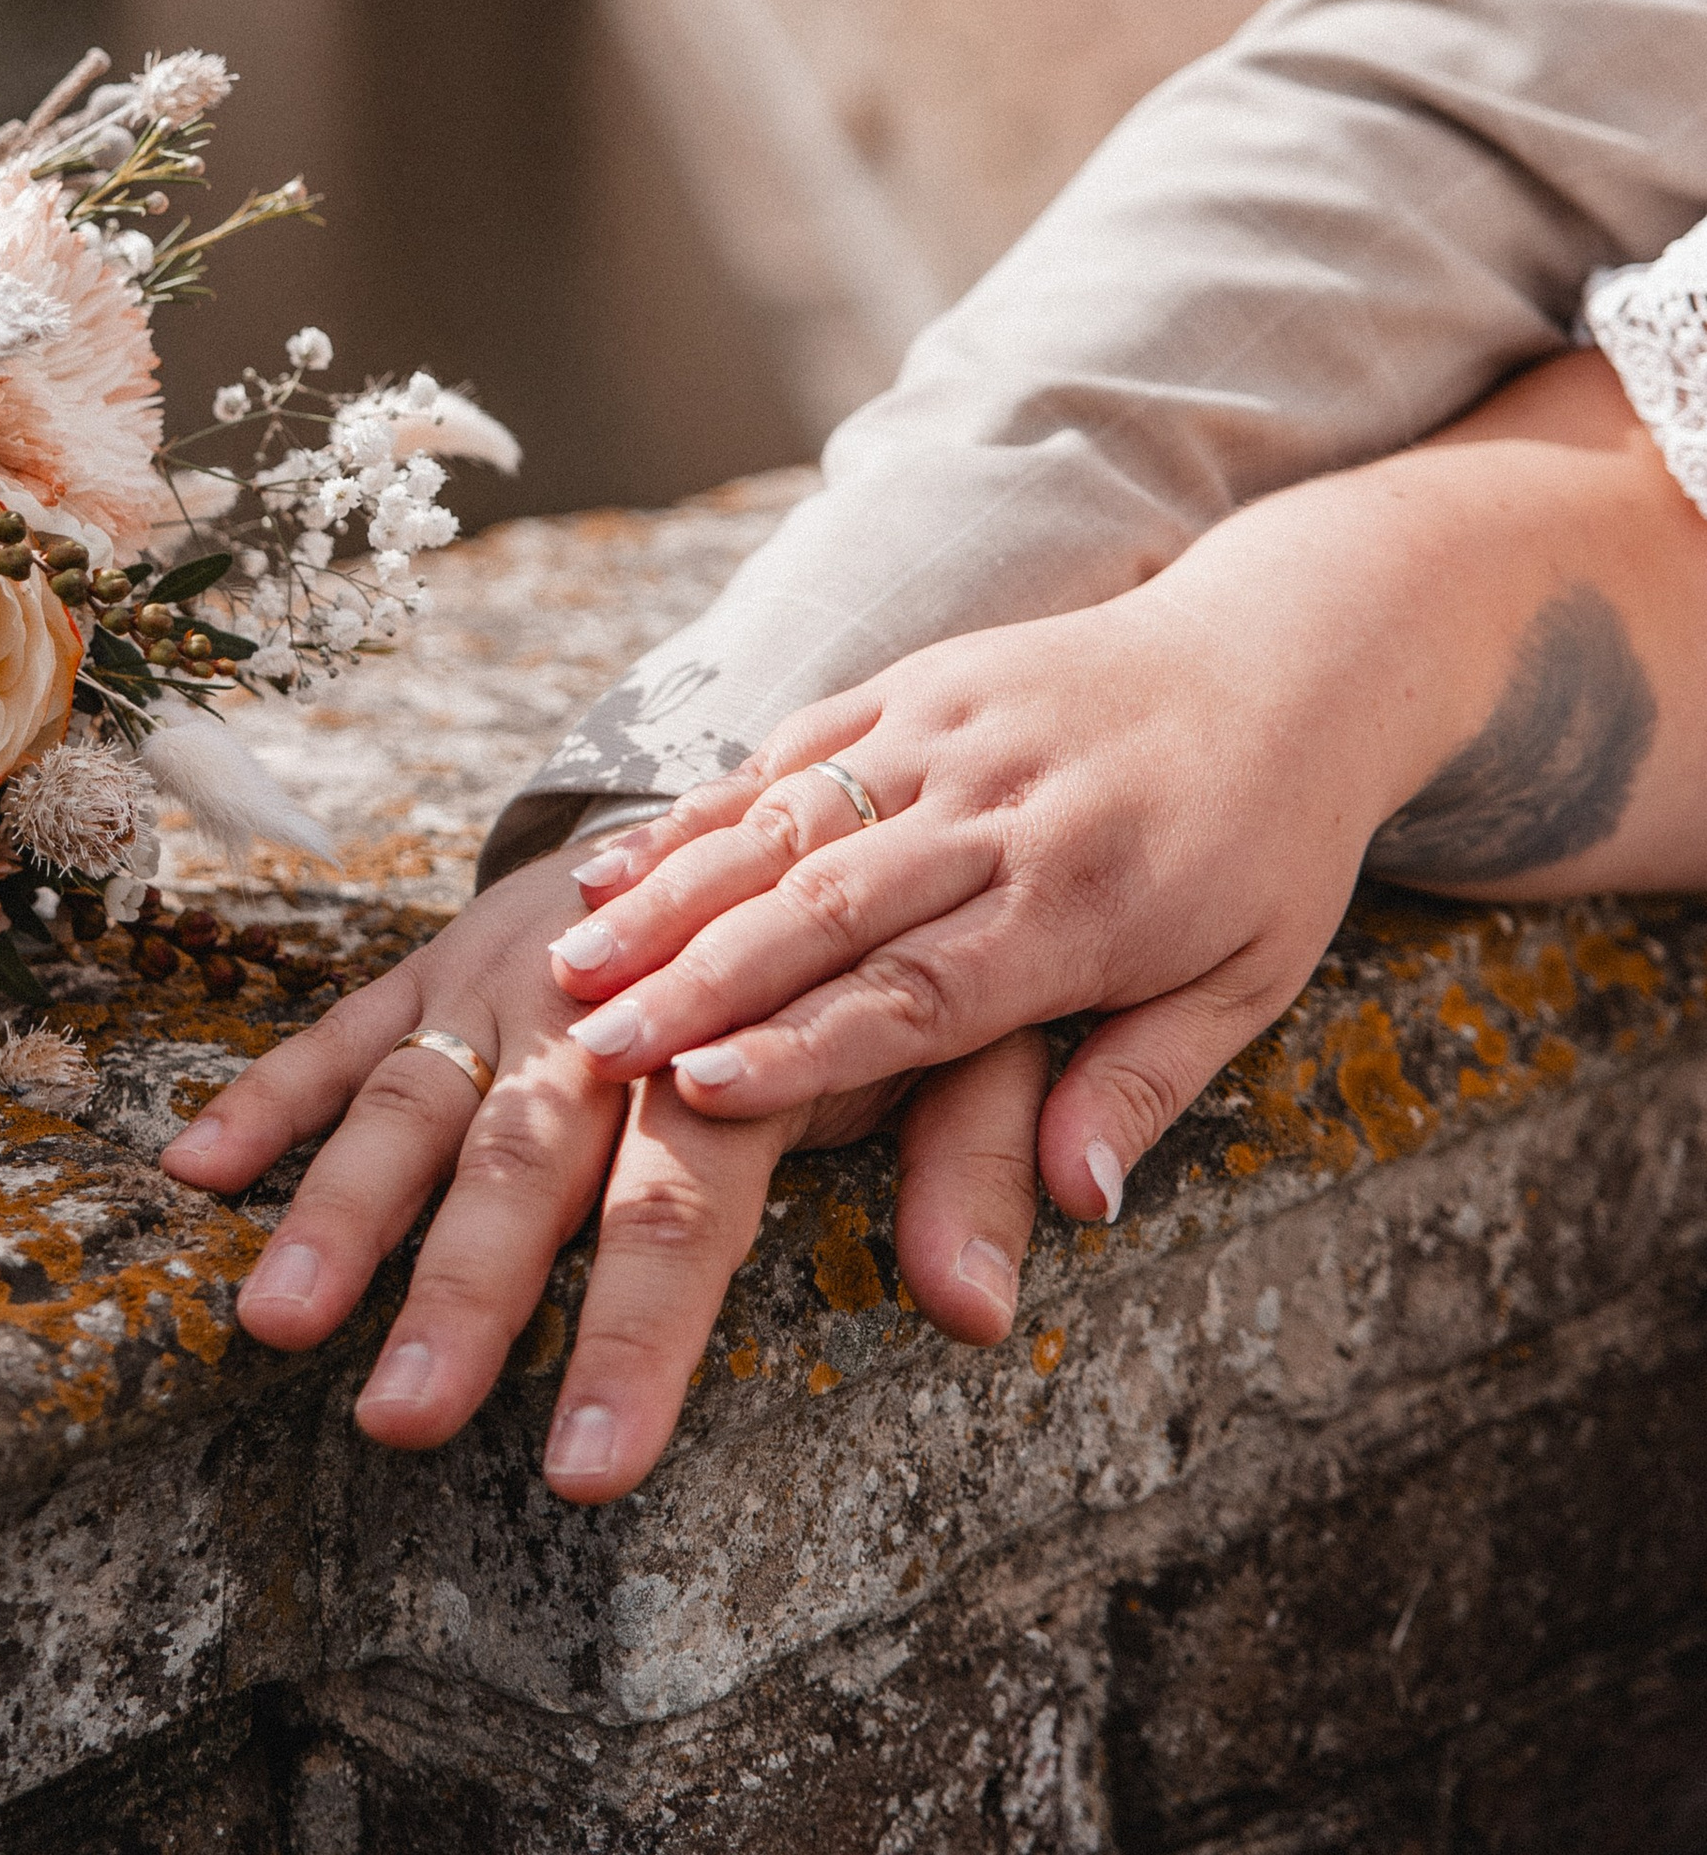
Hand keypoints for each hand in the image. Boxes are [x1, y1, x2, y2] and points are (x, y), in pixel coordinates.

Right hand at [163, 850, 1055, 1501]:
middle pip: (532, 1157)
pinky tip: (192, 1166)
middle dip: (464, 1293)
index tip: (588, 1468)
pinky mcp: (457, 946)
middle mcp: (618, 997)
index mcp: (748, 1028)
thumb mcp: (992, 1023)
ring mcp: (521, 963)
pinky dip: (273, 1088)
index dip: (639, 1331)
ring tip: (276, 1317)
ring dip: (346, 1205)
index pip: (686, 1200)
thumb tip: (986, 1313)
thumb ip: (973, 1157)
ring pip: (424, 1088)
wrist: (823, 758)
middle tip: (403, 1419)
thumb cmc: (908, 934)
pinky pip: (353, 1020)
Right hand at [548, 354, 1706, 1209]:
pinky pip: (789, 749)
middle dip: (700, 979)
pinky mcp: (916, 680)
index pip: (925, 987)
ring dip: (670, 894)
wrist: (1287, 652)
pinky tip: (610, 861)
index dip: (807, 1045)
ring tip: (569, 964)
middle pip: (831, 905)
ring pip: (788, 821)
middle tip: (592, 1046)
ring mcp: (949, 730)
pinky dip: (696, 808)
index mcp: (1088, 900)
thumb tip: (1074, 1202)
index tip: (702, 1093)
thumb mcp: (1250, 980)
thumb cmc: (1267, 845)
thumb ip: (1144, 1083)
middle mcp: (1004, 807)